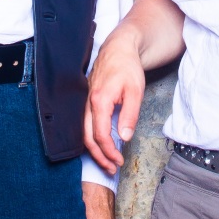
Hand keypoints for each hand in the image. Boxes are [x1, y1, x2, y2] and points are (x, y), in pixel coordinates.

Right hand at [84, 29, 145, 173]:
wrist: (118, 49)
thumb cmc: (127, 68)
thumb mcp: (135, 91)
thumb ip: (129, 115)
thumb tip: (124, 138)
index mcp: (99, 101)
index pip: (100, 135)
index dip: (109, 152)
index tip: (119, 161)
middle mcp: (87, 103)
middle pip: (87, 138)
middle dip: (99, 157)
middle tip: (112, 169)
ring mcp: (85, 101)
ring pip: (83, 132)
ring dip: (94, 150)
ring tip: (107, 161)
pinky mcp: (86, 101)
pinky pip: (84, 124)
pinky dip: (91, 138)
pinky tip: (101, 144)